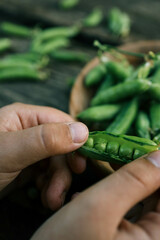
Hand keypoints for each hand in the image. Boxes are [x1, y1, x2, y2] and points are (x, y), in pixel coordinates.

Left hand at [0, 103, 87, 208]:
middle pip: (62, 146)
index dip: (76, 142)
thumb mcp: (11, 151)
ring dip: (57, 182)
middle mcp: (30, 130)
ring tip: (50, 200)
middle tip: (59, 193)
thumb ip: (46, 139)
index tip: (82, 165)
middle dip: (62, 171)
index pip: (62, 123)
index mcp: (26, 117)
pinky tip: (44, 196)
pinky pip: (48, 173)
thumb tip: (84, 131)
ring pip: (57, 162)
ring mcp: (30, 150)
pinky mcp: (28, 166)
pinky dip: (49, 186)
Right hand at [32, 151, 159, 239]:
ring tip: (101, 174)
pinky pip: (128, 214)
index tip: (138, 148)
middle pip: (156, 197)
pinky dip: (113, 200)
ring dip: (122, 185)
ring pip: (141, 203)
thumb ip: (134, 180)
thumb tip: (159, 155)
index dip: (156, 167)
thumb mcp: (99, 208)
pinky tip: (87, 199)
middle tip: (115, 155)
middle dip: (137, 173)